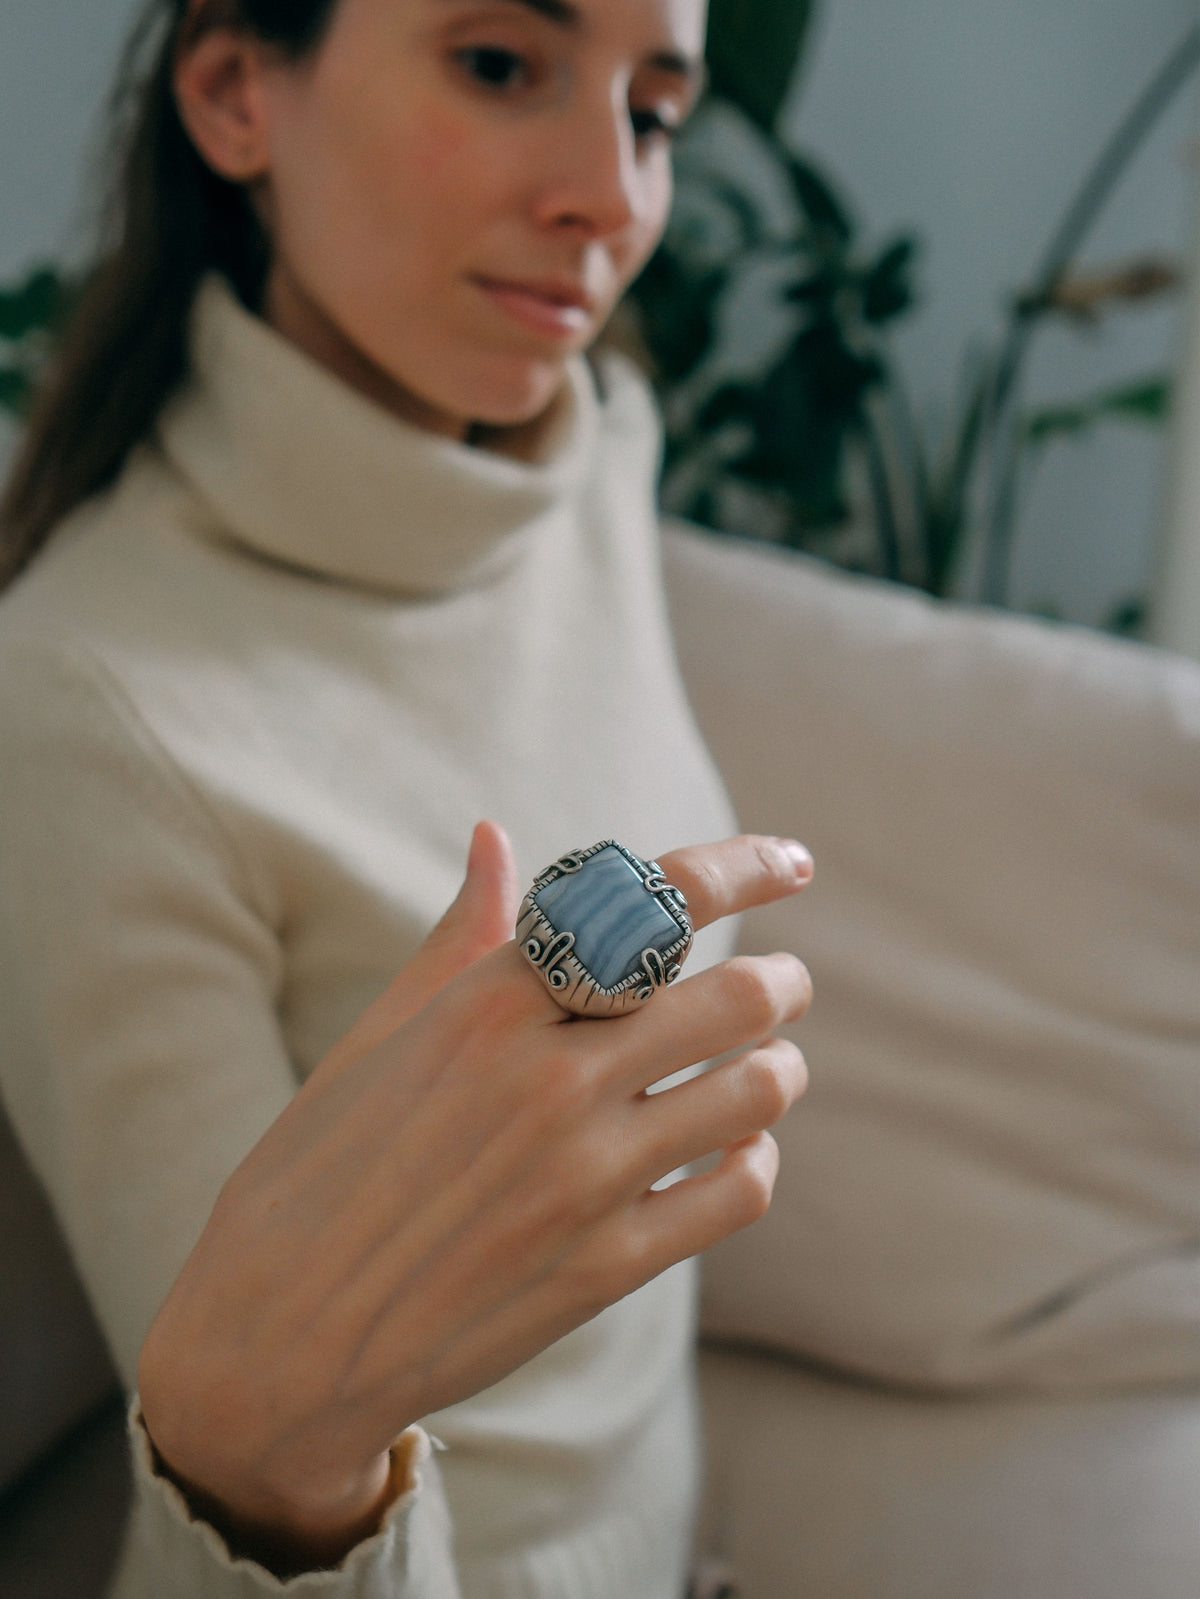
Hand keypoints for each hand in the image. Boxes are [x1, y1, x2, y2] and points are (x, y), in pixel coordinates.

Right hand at [137, 823, 812, 1565]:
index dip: (744, 869)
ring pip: (757, 1091)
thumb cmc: (314, 1173)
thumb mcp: (375, 1040)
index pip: (655, 905)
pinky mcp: (605, 1267)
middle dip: (782, 983)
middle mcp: (550, 1079)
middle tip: (786, 985)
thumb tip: (494, 838)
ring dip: (778, 1067)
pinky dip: (754, 1157)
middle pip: (737, 996)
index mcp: (490, 1004)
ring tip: (765, 1066)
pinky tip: (733, 1149)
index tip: (792, 866)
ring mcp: (584, 1178)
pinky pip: (737, 1190)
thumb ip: (457, 939)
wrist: (278, 1341)